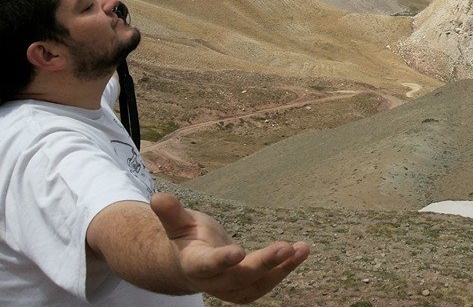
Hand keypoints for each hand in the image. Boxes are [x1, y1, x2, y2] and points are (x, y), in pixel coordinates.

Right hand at [150, 192, 309, 303]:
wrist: (189, 267)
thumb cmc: (186, 239)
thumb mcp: (178, 224)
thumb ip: (171, 213)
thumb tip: (156, 197)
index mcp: (195, 264)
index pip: (208, 265)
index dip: (221, 260)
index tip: (238, 252)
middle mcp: (214, 281)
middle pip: (240, 277)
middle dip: (263, 263)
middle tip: (285, 247)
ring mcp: (232, 288)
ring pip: (258, 284)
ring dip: (282, 268)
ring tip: (302, 249)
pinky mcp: (247, 288)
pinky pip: (267, 283)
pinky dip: (285, 269)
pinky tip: (301, 252)